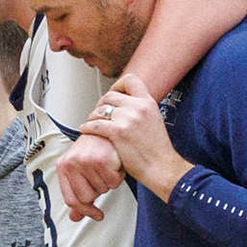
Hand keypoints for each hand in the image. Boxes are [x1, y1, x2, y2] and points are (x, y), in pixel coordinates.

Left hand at [57, 133, 123, 222]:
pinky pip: (113, 182)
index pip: (71, 200)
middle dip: (98, 191)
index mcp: (63, 166)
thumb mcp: (80, 171)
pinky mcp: (102, 159)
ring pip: (102, 189)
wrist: (106, 126)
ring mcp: (86, 161)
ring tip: (107, 166)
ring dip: (109, 181)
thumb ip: (77, 195)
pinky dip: (118, 176)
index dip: (85, 211)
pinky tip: (114, 163)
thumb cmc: (93, 149)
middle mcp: (71, 163)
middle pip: (87, 197)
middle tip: (101, 176)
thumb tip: (74, 217)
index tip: (96, 215)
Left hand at [77, 74, 191, 200]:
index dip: (117, 85)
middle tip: (98, 112)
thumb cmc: (158, 150)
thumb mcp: (154, 120)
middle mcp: (138, 107)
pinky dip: (87, 127)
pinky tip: (85, 130)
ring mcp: (128, 119)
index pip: (130, 79)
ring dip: (93, 115)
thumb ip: (141, 111)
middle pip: (111, 95)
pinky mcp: (118, 132)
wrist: (161, 167)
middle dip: (101, 103)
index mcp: (148, 102)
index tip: (113, 93)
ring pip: (101, 109)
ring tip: (91, 121)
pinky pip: (96, 124)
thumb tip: (128, 106)